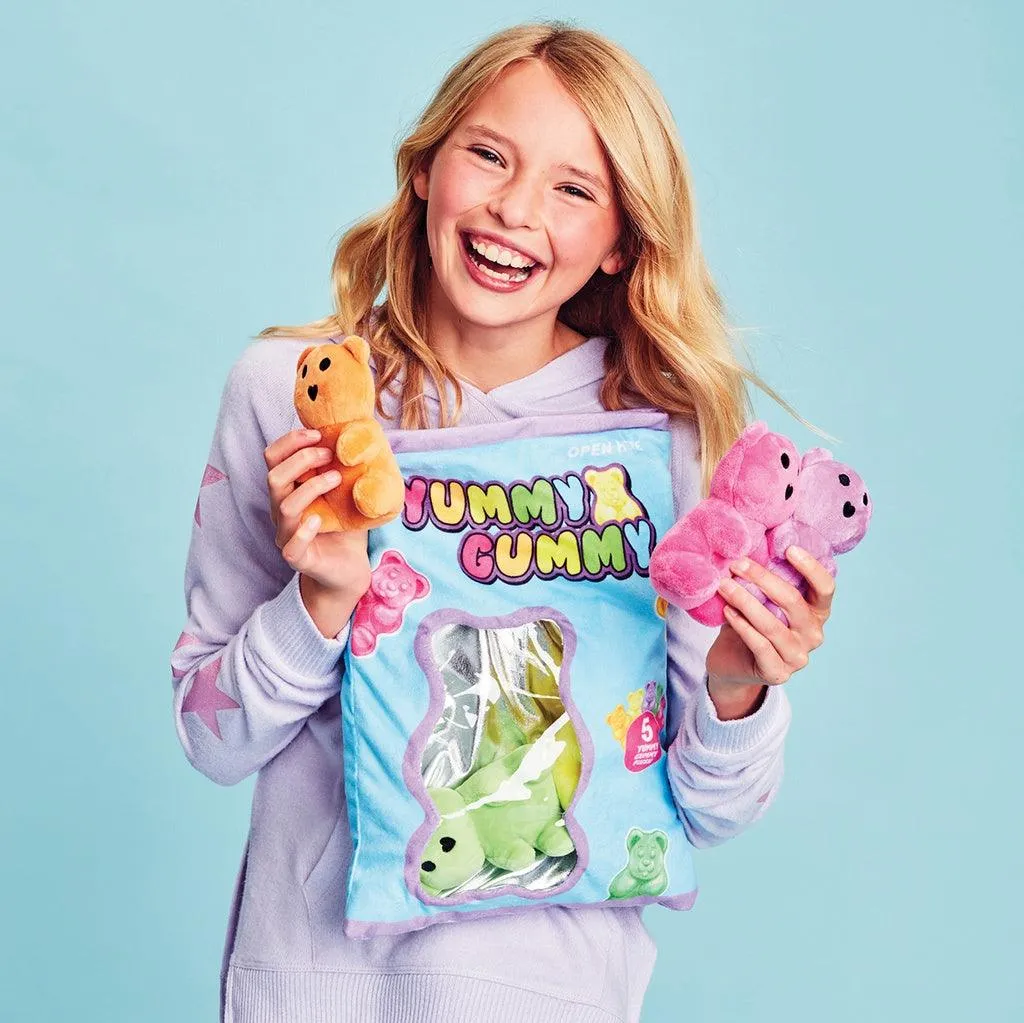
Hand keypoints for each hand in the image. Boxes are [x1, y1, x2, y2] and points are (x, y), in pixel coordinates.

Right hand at [264, 428, 371, 603]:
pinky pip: (292, 545)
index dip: (290, 441)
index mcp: (289, 490)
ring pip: (285, 507)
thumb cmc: (346, 527)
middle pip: (273, 478)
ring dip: (311, 487)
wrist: (350, 569)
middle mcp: (281, 510)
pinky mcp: (298, 558)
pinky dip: (305, 530)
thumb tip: (363, 436)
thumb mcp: (346, 492)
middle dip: (301, 460)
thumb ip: (346, 468)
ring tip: (336, 479)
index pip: (273, 458)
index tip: (317, 433)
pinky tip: (320, 520)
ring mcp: (287, 535)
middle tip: (329, 455)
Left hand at [705, 547, 833, 717]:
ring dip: (745, 601)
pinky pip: (760, 644)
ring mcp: (797, 656)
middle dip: (762, 578)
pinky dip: (741, 625)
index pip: (825, 588)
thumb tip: (749, 550)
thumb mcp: (760, 598)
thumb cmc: (748, 623)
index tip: (789, 549)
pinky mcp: (777, 672)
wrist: (731, 664)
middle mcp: (813, 634)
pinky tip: (727, 610)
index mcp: (816, 613)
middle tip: (737, 564)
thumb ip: (764, 582)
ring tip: (724, 585)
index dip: (811, 568)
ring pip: (772, 624)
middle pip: (792, 601)